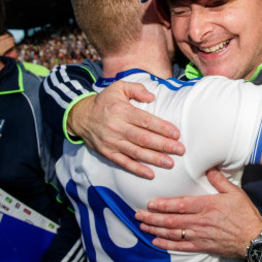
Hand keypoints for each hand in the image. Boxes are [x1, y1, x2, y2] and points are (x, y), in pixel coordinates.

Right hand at [68, 80, 185, 178]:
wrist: (81, 116)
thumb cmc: (105, 101)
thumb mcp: (119, 87)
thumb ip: (136, 89)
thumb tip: (152, 97)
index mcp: (122, 111)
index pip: (146, 121)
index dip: (162, 128)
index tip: (176, 134)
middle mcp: (117, 127)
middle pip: (143, 138)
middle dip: (163, 145)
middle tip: (180, 150)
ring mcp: (111, 142)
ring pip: (136, 152)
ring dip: (154, 159)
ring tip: (170, 163)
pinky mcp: (107, 153)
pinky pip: (123, 163)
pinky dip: (137, 169)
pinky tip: (151, 174)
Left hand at [135, 169, 261, 257]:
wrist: (255, 238)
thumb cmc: (245, 214)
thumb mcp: (234, 192)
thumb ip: (219, 180)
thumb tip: (209, 167)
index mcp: (206, 206)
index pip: (179, 205)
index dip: (163, 204)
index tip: (150, 203)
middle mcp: (199, 222)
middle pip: (170, 220)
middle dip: (152, 217)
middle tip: (138, 215)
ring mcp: (199, 236)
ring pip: (172, 233)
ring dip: (155, 229)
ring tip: (142, 226)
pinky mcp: (202, 246)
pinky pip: (181, 246)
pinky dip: (167, 244)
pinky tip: (156, 241)